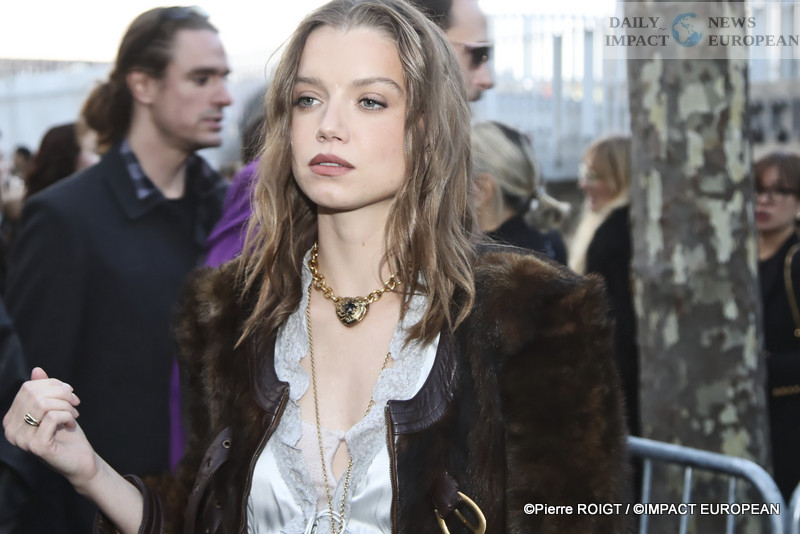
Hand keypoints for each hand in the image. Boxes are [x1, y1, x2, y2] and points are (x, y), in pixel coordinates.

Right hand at [3, 368, 98, 490]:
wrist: (80, 459)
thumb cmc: (66, 433)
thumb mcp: (56, 406)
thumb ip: (44, 390)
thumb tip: (37, 370)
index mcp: (12, 418)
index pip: (28, 388)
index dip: (52, 385)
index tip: (70, 393)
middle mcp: (10, 430)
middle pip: (35, 394)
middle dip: (61, 394)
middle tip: (75, 403)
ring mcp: (21, 440)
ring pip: (42, 404)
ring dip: (65, 405)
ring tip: (73, 414)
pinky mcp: (36, 446)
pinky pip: (52, 417)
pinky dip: (67, 416)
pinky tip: (71, 423)